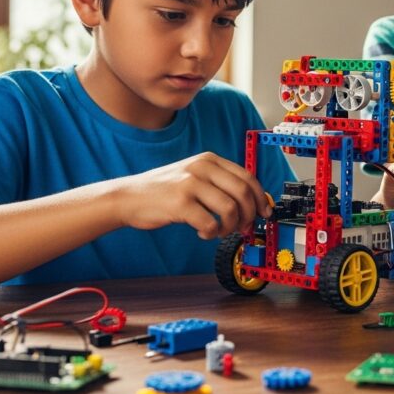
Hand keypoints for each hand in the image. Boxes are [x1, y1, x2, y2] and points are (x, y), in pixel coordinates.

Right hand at [114, 152, 271, 239]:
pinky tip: (203, 233)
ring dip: (230, 227)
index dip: (260, 198)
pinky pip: (210, 223)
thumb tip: (253, 204)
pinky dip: (211, 233)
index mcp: (209, 160)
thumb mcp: (194, 176)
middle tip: (243, 227)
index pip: (248, 177)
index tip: (264, 213)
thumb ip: (220, 184)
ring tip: (219, 231)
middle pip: (243, 193)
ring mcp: (190, 184)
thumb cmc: (164, 191)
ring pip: (230, 209)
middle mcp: (201, 168)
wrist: (129, 197)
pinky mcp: (180, 203)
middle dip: (249, 215)